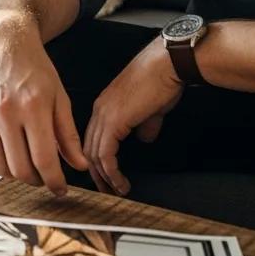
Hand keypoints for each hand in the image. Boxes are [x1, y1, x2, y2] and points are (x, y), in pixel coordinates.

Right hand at [0, 12, 86, 195]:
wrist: (3, 41)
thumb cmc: (34, 67)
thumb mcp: (59, 97)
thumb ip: (68, 134)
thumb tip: (79, 165)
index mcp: (33, 107)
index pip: (44, 161)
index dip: (55, 182)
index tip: (61, 188)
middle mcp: (5, 112)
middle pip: (20, 169)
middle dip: (36, 180)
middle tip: (44, 176)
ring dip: (15, 175)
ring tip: (26, 166)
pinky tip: (6, 156)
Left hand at [83, 36, 183, 195]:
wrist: (166, 65)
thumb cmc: (162, 81)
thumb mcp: (150, 109)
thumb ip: (144, 124)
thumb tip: (144, 137)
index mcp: (105, 106)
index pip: (92, 138)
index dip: (97, 159)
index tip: (105, 177)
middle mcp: (99, 110)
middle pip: (88, 148)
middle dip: (96, 173)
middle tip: (107, 191)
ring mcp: (104, 115)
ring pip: (94, 153)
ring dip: (104, 177)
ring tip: (116, 191)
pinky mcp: (114, 121)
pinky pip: (105, 153)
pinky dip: (111, 172)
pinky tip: (120, 182)